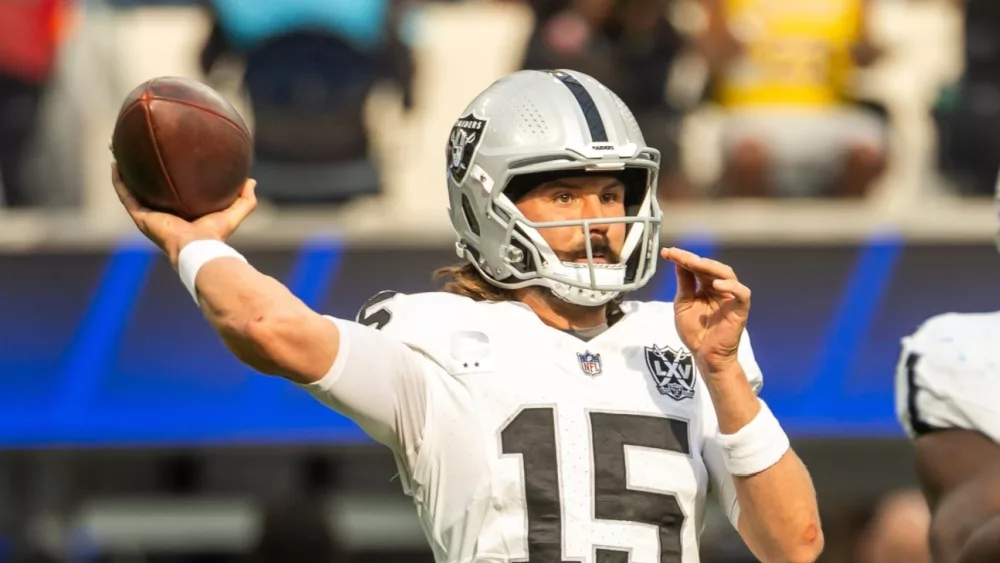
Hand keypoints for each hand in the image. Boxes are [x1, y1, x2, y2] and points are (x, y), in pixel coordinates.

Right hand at [111, 163, 256, 267]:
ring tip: (120, 152)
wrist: (198, 247)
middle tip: (139, 152)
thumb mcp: (233, 213)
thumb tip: (251, 181)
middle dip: (142, 172)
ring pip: (132, 190)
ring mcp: (149, 215)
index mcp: (180, 213)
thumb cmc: (215, 235)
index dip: (167, 179)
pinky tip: (116, 164)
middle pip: (148, 189)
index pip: (171, 193)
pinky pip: (125, 195)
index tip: (166, 161)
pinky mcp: (140, 217)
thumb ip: (244, 199)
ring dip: (125, 172)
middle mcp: (162, 213)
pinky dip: (119, 181)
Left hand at [661, 247, 749, 375]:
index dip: (683, 258)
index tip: (667, 252)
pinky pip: (742, 293)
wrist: (705, 356)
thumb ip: (684, 285)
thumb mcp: (683, 305)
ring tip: (695, 263)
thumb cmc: (695, 333)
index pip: (696, 268)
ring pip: (727, 274)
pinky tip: (716, 285)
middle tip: (678, 254)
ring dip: (710, 266)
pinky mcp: (741, 309)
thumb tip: (679, 262)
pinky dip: (731, 287)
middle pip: (710, 267)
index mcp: (706, 287)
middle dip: (693, 259)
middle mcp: (720, 288)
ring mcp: (731, 297)